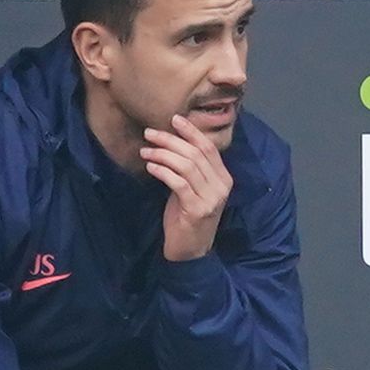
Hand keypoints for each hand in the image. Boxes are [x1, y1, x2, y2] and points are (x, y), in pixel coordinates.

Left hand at [140, 114, 233, 261]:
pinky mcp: (197, 210)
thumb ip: (191, 170)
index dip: (192, 131)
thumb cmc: (187, 217)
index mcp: (224, 179)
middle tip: (150, 133)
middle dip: (171, 140)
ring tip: (145, 151)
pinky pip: (179, 183)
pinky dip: (163, 171)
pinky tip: (151, 167)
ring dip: (163, 154)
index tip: (174, 118)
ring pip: (187, 165)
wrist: (191, 250)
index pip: (209, 148)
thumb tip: (172, 142)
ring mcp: (211, 199)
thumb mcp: (194, 190)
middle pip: (196, 154)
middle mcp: (221, 186)